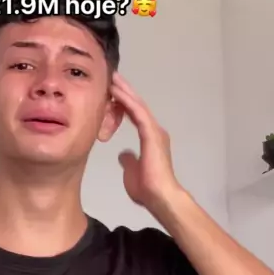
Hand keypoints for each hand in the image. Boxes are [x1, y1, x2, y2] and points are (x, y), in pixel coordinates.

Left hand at [111, 72, 185, 214]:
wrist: (161, 197)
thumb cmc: (148, 190)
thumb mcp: (132, 171)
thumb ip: (129, 161)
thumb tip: (123, 154)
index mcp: (151, 139)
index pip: (136, 115)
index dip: (125, 103)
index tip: (113, 93)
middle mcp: (155, 131)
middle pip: (138, 106)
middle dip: (125, 91)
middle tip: (113, 77)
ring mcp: (155, 132)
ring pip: (138, 106)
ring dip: (125, 92)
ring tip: (113, 79)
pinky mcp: (152, 134)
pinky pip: (138, 113)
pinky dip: (127, 102)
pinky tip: (117, 93)